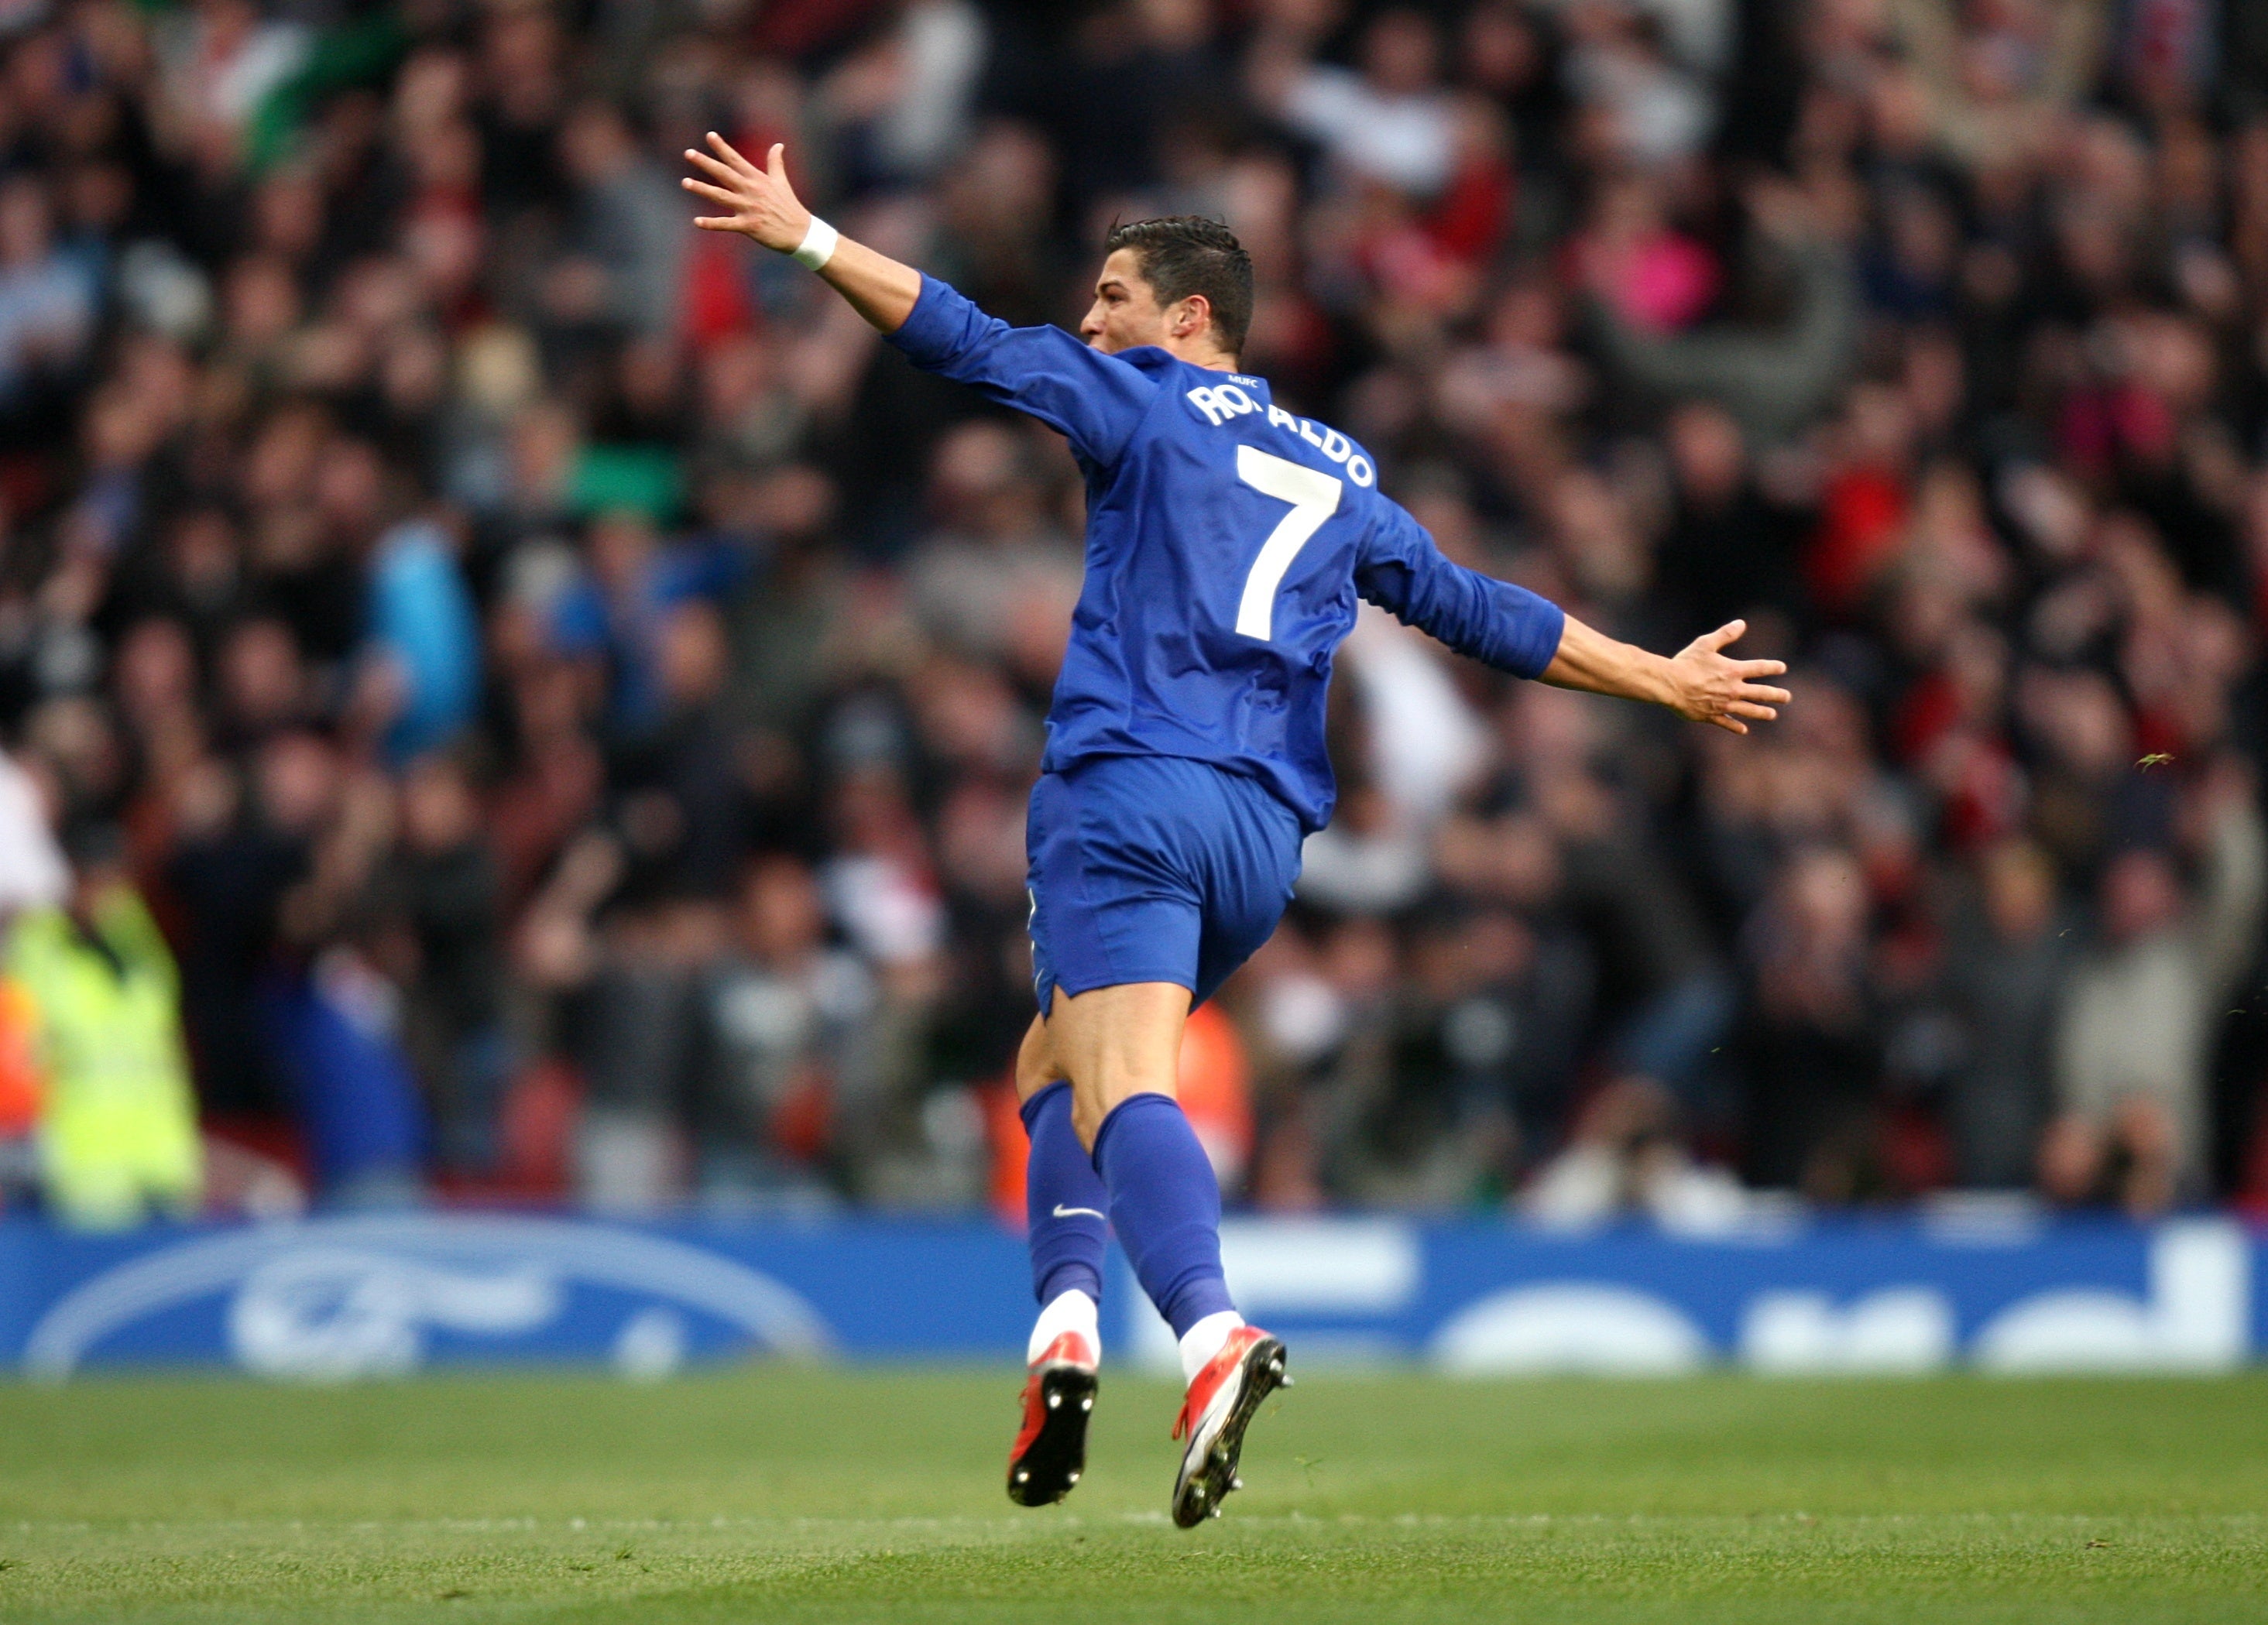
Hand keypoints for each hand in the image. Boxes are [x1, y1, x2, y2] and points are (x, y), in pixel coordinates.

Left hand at [682, 133, 809, 252]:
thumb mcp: (782, 182)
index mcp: (757, 179)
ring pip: (721, 196)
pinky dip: (712, 223)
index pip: (736, 160)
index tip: (709, 135)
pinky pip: (727, 224)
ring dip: (702, 189)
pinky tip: (697, 221)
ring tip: (685, 182)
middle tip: (688, 153)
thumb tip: (778, 145)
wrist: (801, 232)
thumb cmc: (790, 206)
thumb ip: (776, 162)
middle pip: (724, 173)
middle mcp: (751, 190)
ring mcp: (749, 208)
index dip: (722, 147)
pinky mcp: (749, 226)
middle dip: (705, 163)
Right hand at [1664, 620, 1790, 734]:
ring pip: (1748, 710)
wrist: (1669, 685)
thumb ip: (1725, 634)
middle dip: (1776, 695)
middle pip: (1761, 693)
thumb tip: (1742, 624)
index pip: (1759, 668)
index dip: (1772, 667)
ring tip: (1773, 714)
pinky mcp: (1711, 716)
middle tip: (1786, 697)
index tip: (1782, 668)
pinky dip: (1736, 726)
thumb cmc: (1686, 663)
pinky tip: (1744, 730)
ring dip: (1762, 712)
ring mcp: (1723, 705)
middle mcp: (1732, 689)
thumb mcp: (1705, 644)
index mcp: (1733, 671)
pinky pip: (1727, 723)